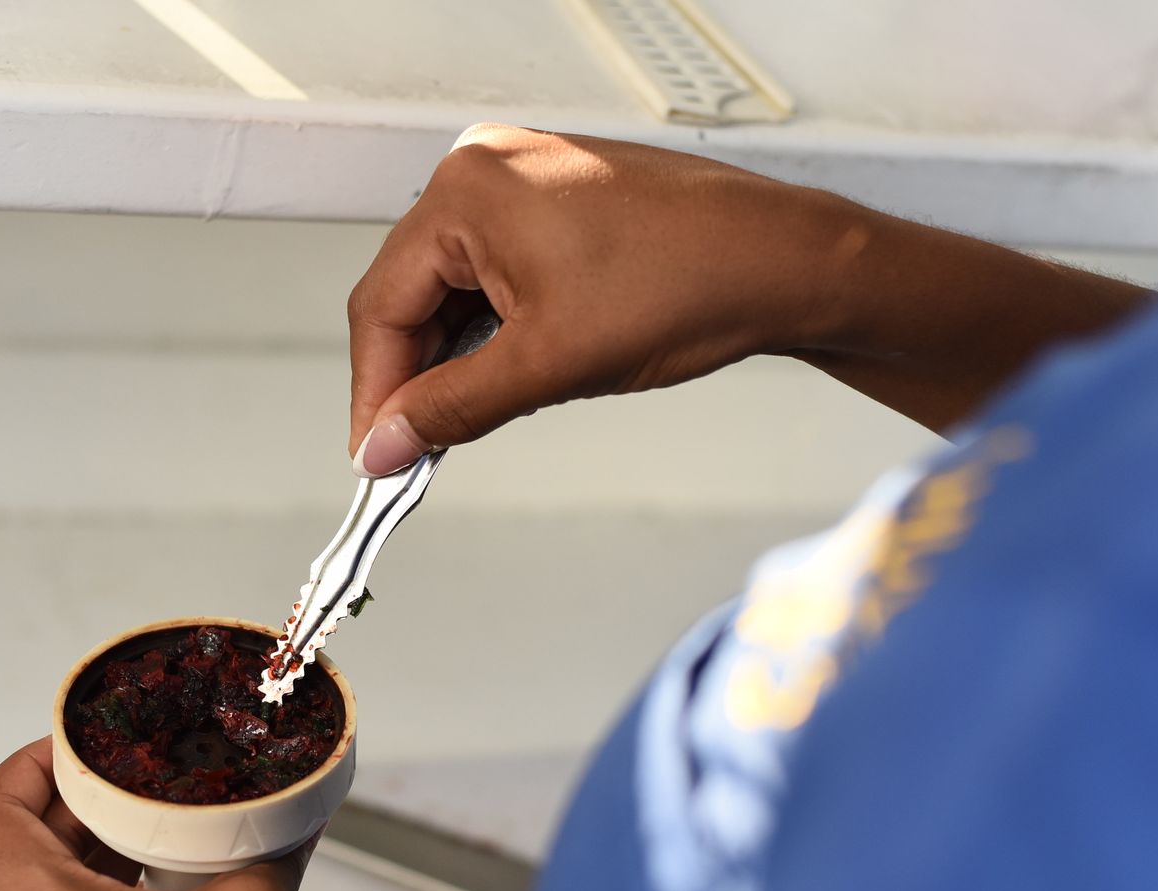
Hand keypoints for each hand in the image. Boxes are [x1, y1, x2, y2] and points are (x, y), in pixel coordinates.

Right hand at [346, 123, 864, 474]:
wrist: (782, 263)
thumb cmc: (689, 283)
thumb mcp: (549, 366)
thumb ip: (451, 410)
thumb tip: (388, 443)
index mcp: (467, 190)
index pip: (383, 305)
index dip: (375, 394)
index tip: (377, 452)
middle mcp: (484, 170)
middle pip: (411, 293)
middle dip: (414, 377)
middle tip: (416, 448)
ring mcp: (520, 179)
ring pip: (452, 289)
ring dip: (455, 357)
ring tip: (468, 416)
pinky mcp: (552, 199)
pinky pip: (492, 272)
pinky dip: (491, 329)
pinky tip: (504, 372)